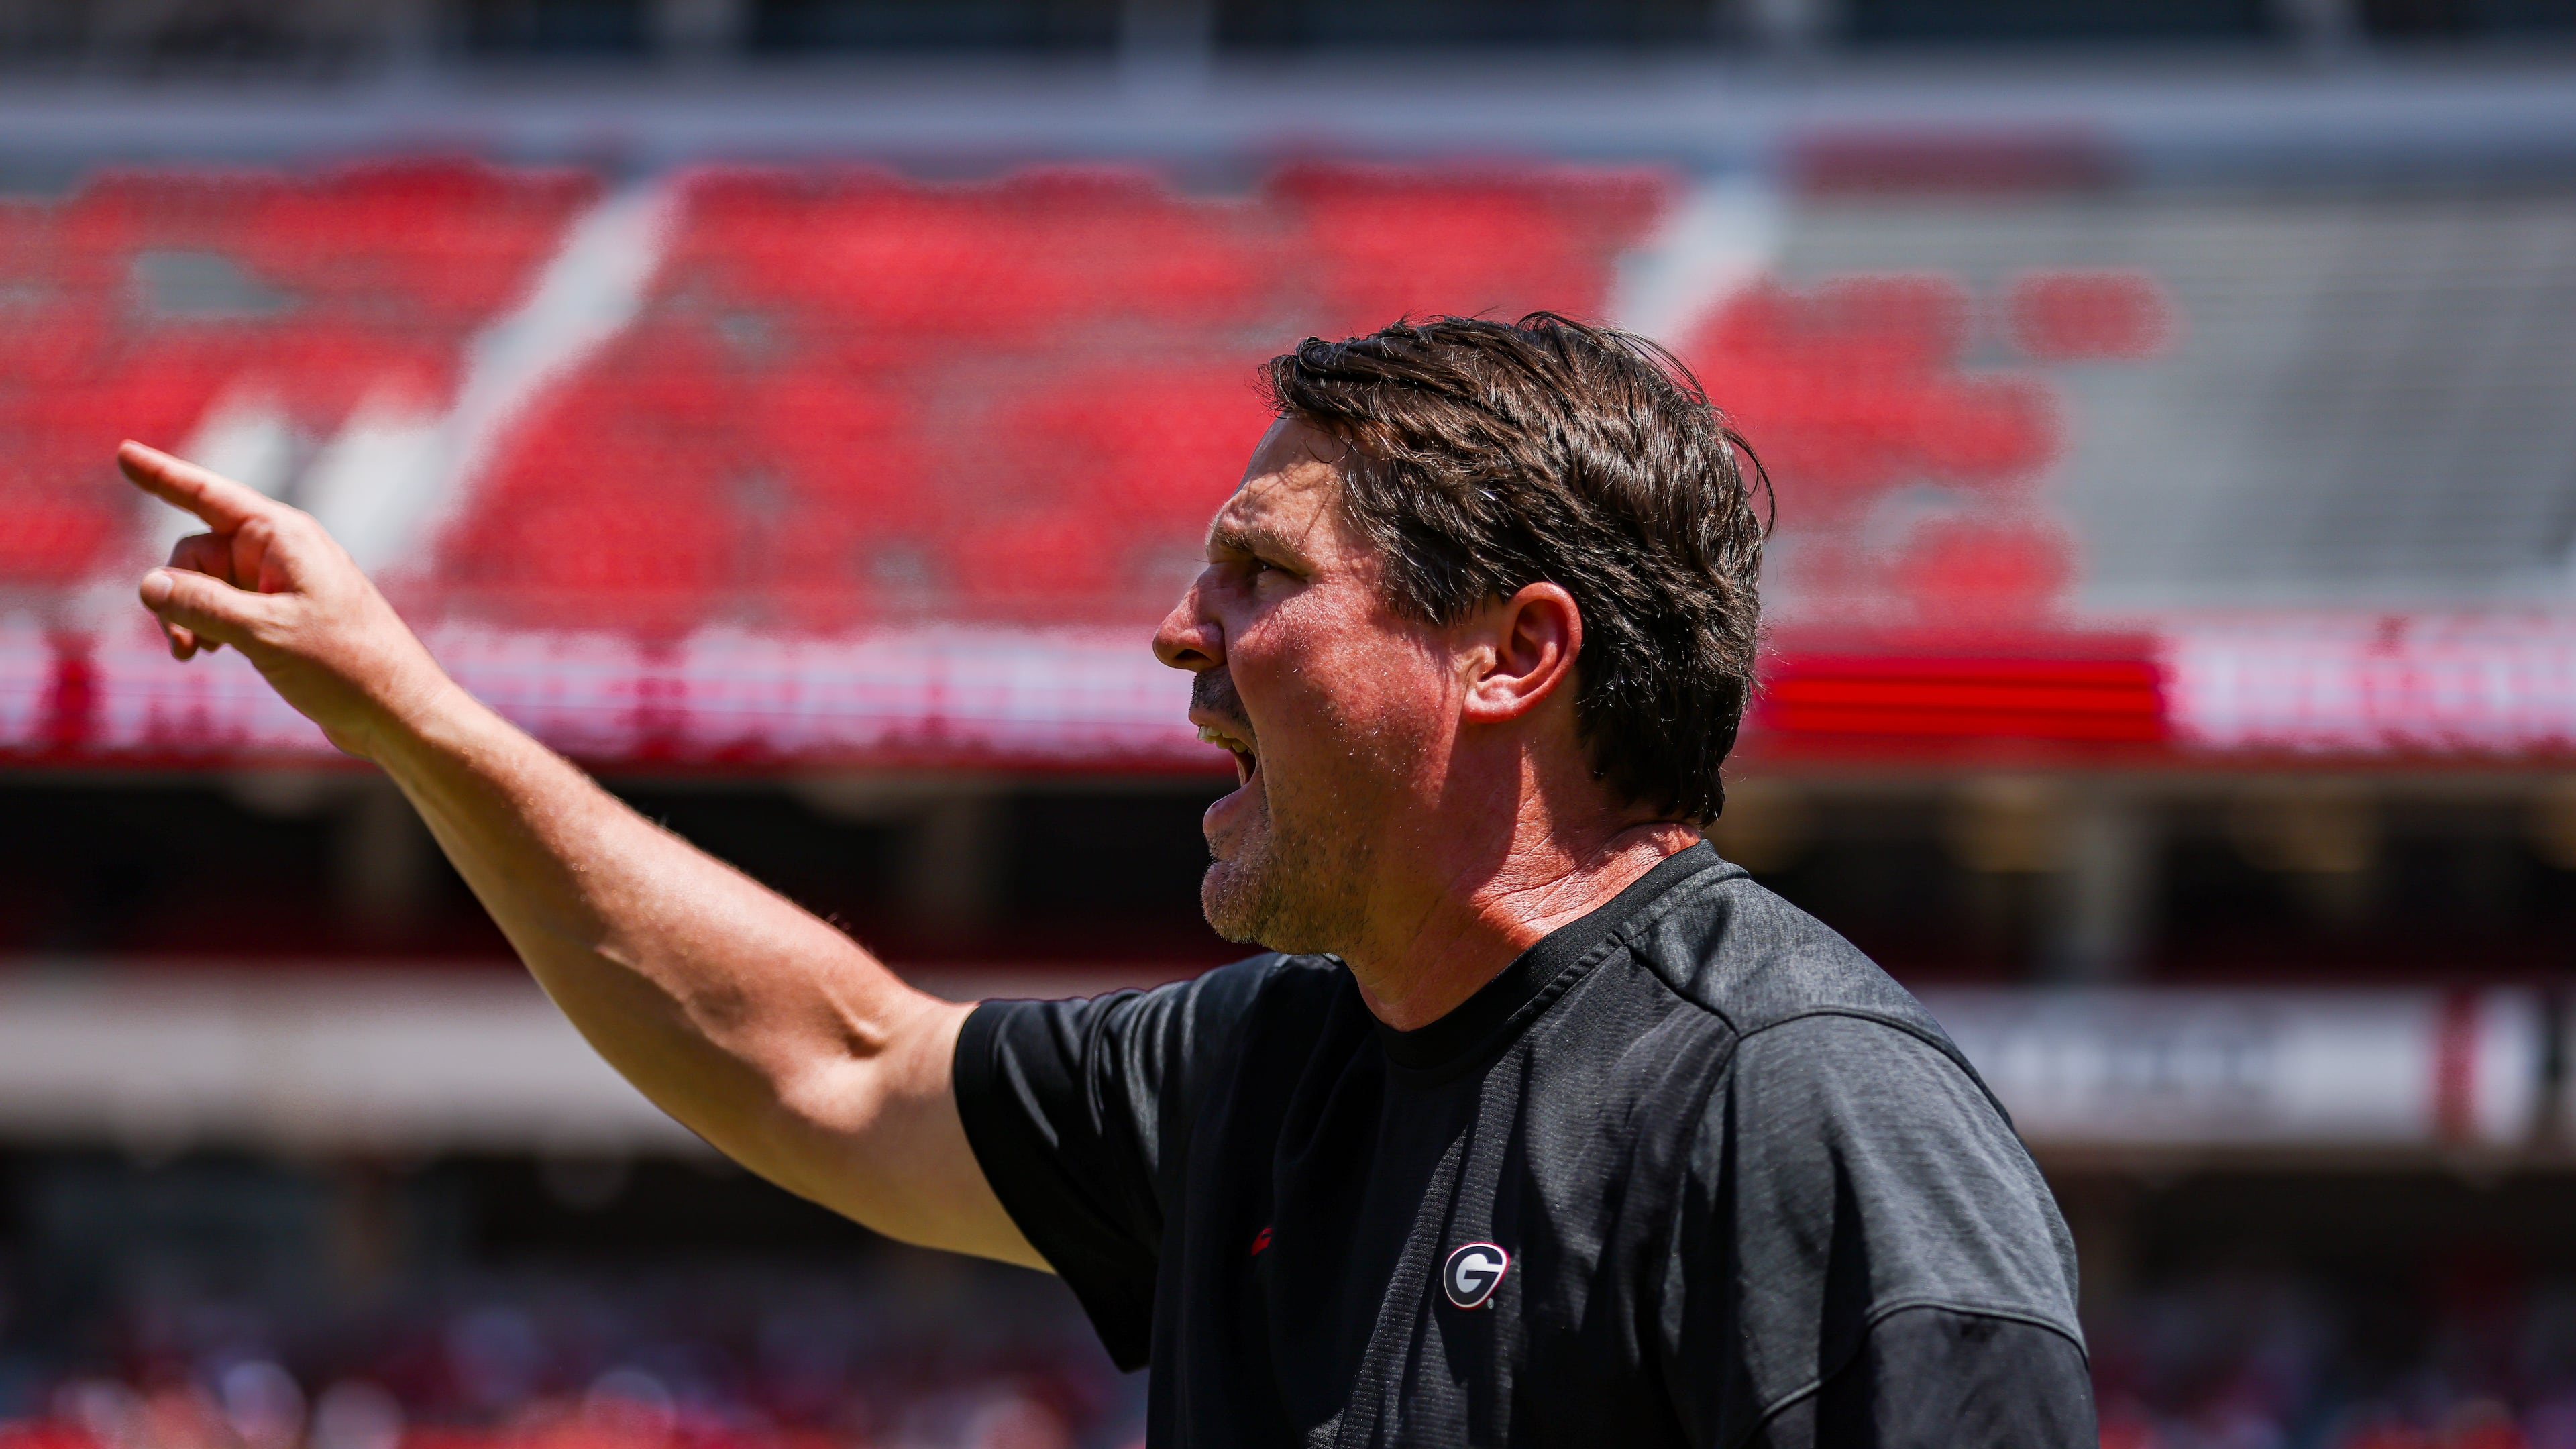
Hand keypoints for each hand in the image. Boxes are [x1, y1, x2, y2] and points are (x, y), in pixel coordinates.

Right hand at [120, 440, 458, 760]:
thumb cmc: (346, 666)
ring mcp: (280, 584)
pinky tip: (206, 655)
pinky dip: (206, 627)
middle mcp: (281, 551)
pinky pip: (223, 607)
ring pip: (204, 584)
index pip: (208, 496)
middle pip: (195, 551)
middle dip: (176, 590)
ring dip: (188, 615)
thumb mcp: (265, 633)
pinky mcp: (280, 615)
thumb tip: (148, 583)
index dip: (162, 475)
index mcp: (284, 536)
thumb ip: (202, 606)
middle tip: (181, 642)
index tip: (124, 452)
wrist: (396, 711)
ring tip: (192, 655)